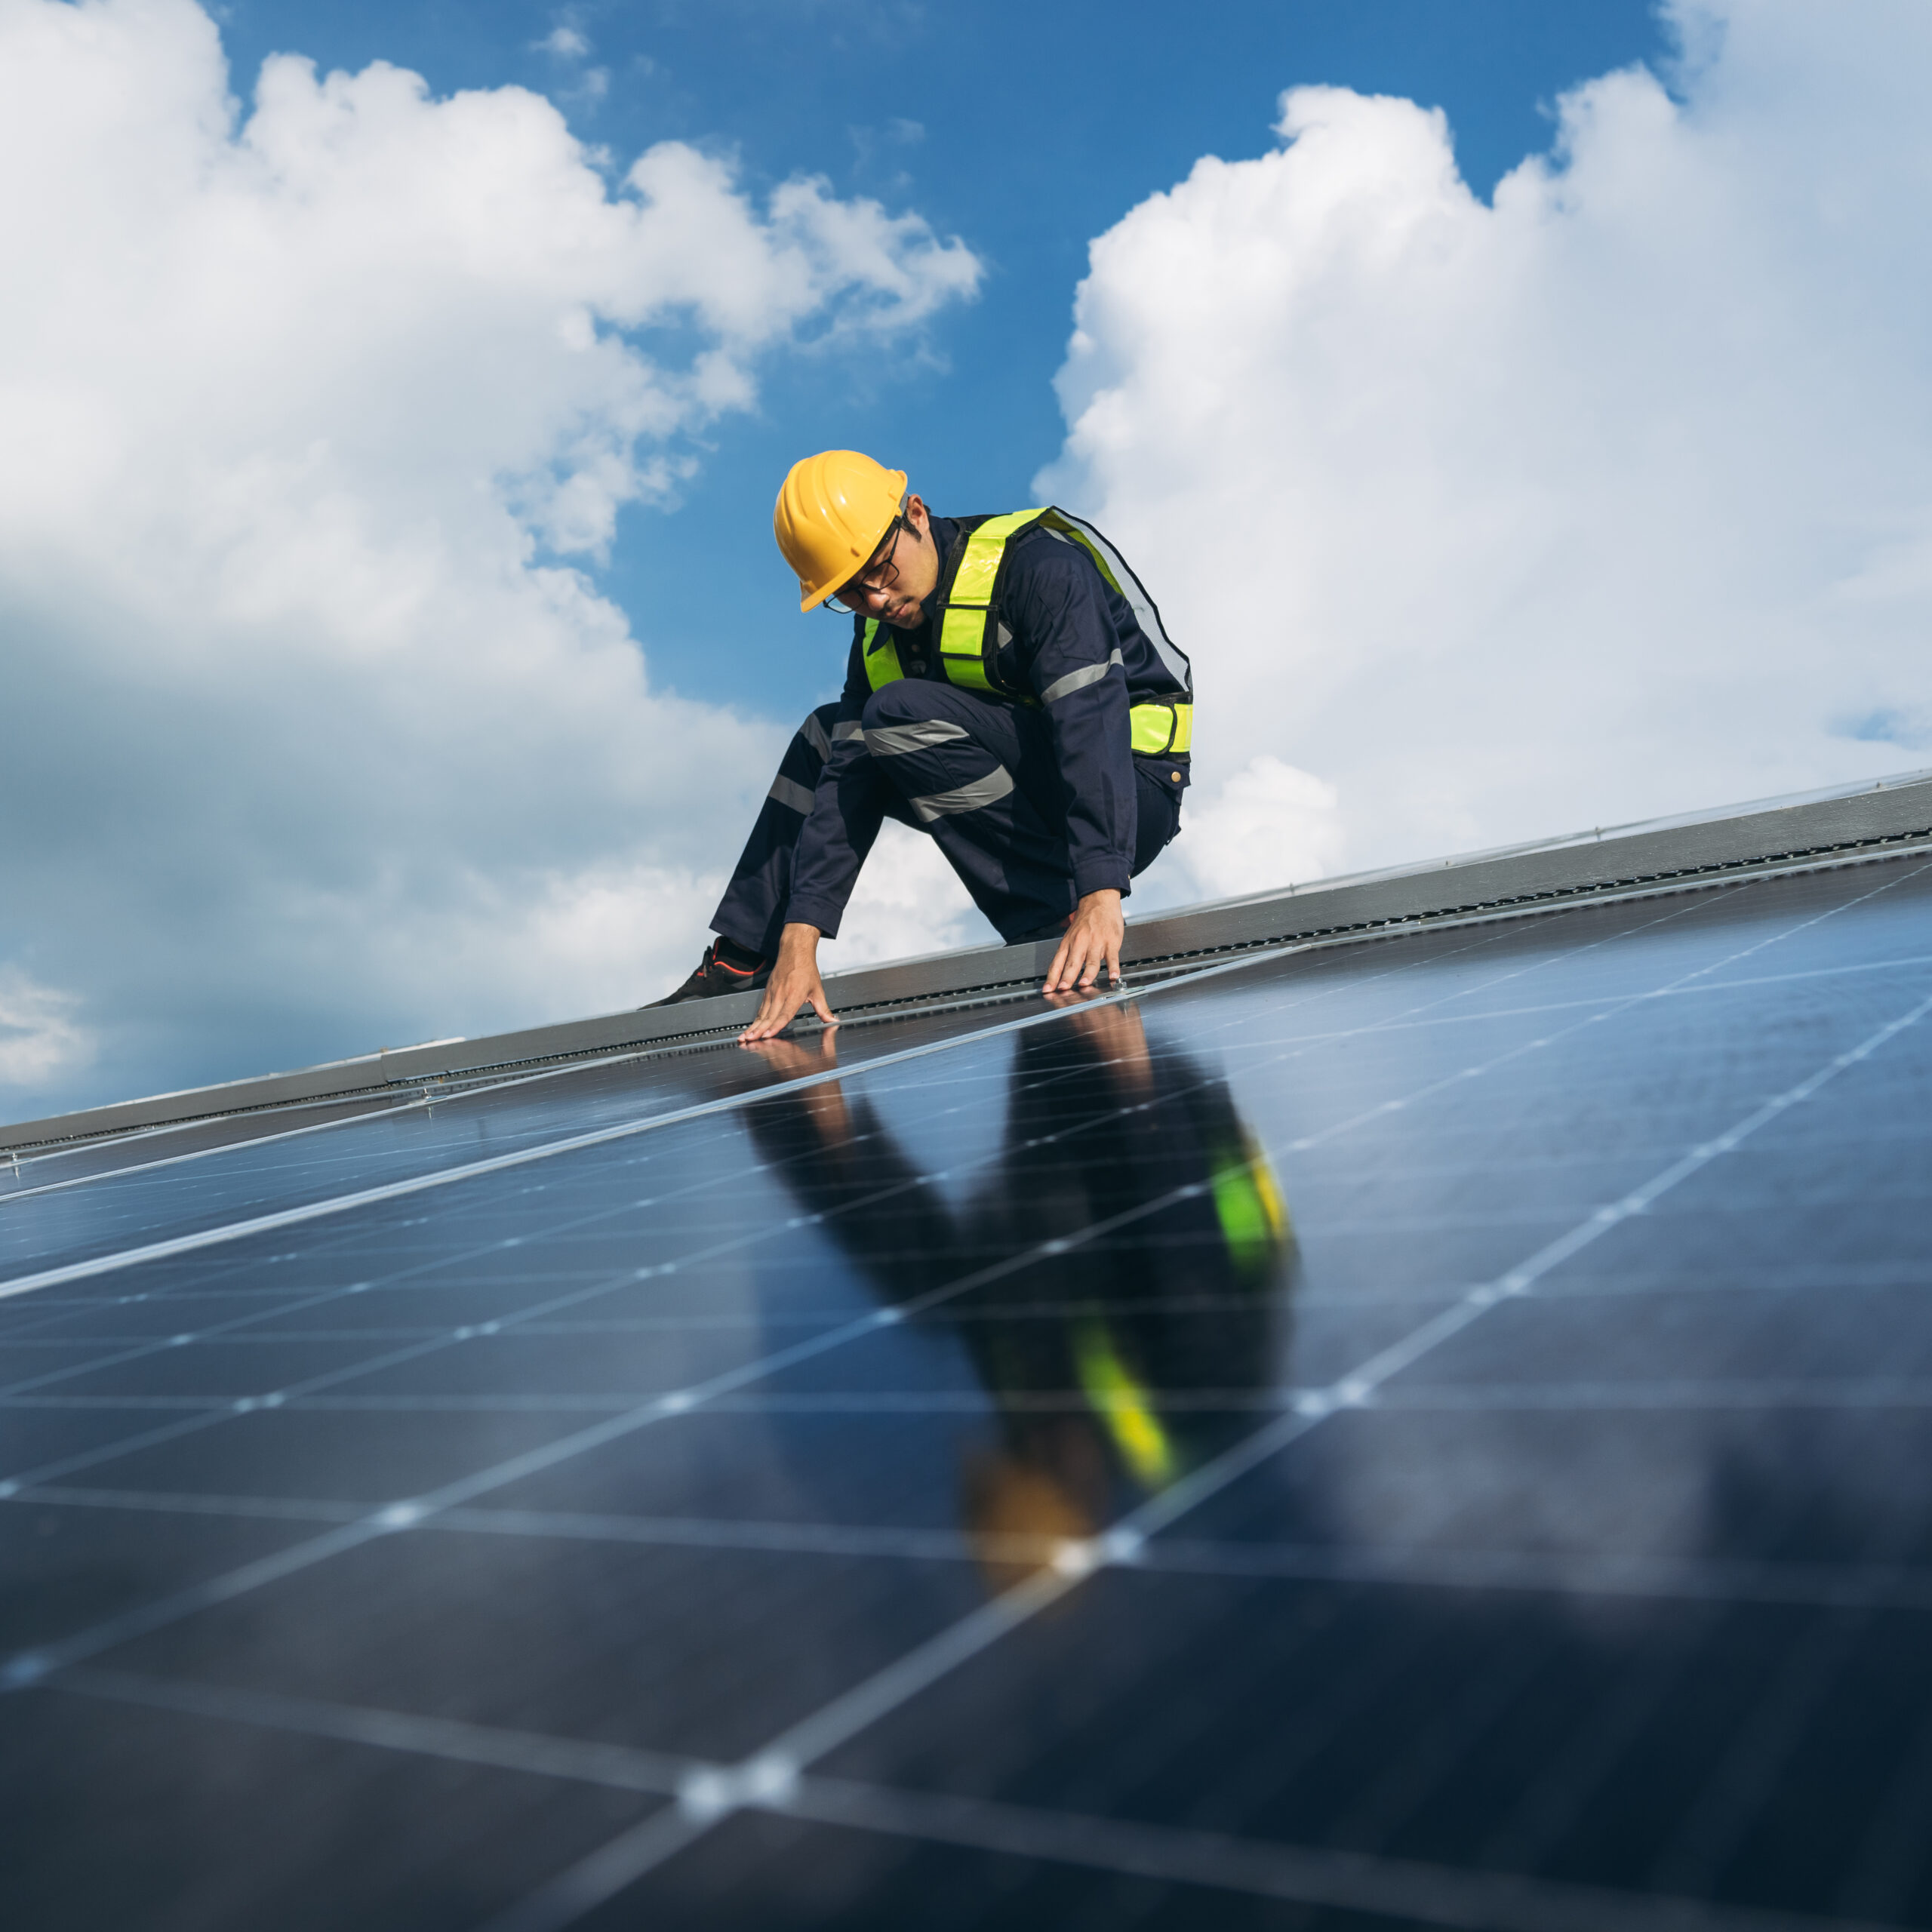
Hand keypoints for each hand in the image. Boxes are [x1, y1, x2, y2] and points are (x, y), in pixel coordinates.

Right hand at [739, 922, 834, 1042]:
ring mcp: (772, 993)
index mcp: (795, 994)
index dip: (776, 1026)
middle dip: (758, 1030)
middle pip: (769, 1016)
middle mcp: (781, 994)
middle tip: (750, 1041)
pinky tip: (751, 1028)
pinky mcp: (767, 992)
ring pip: (762, 1014)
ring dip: (753, 1027)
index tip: (768, 1035)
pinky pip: (761, 1009)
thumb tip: (832, 1020)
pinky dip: (755, 1020)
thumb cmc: (806, 970)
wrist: (794, 951)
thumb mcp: (818, 990)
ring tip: (745, 1038)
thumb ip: (823, 1009)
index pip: (784, 1014)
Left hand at [1042, 889, 1124, 993]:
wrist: (1100, 900)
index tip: (1047, 990)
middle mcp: (1080, 943)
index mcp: (1068, 943)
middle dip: (1067, 977)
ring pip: (1091, 961)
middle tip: (1063, 989)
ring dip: (1087, 974)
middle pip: (1072, 963)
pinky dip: (1113, 967)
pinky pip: (1112, 957)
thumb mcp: (1070, 935)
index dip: (1052, 978)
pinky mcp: (1111, 942)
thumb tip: (1058, 974)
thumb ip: (1066, 955)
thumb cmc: (1085, 920)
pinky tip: (1113, 976)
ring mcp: (1096, 942)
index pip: (1057, 963)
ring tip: (1084, 984)